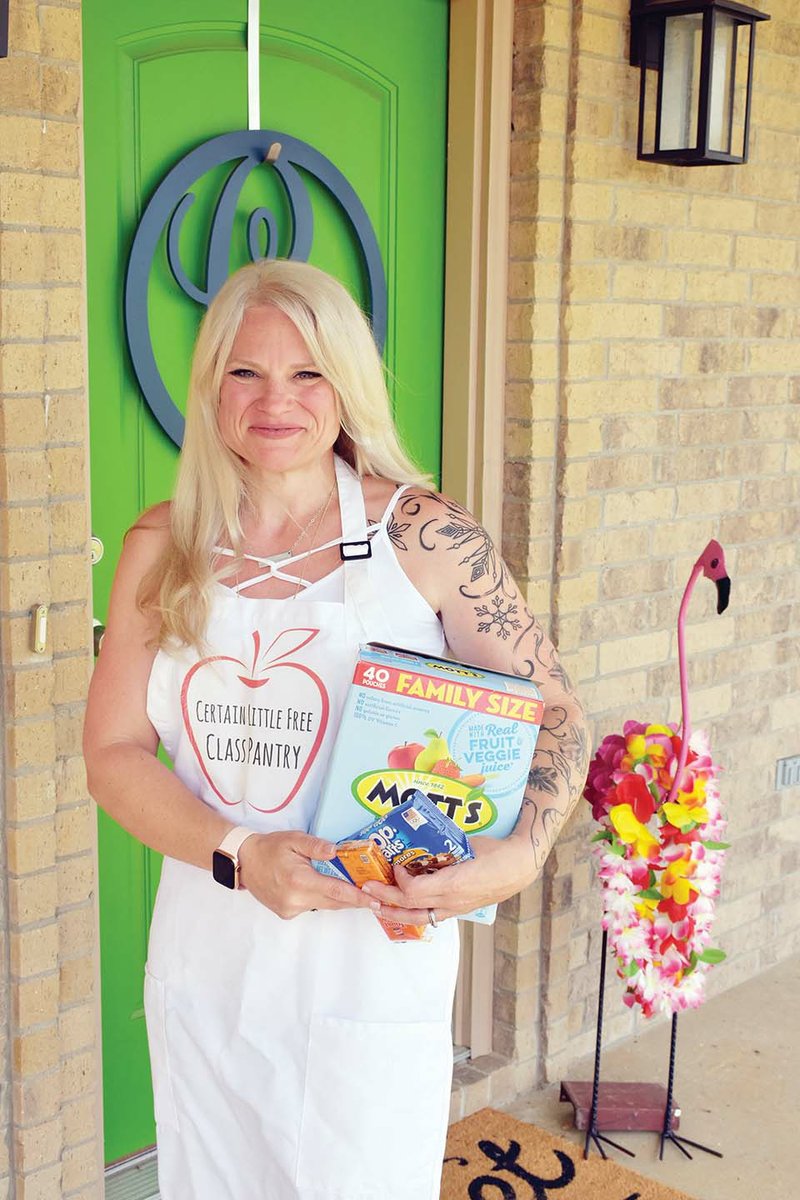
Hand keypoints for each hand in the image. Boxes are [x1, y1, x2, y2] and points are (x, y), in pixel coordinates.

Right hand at [238, 831, 378, 919]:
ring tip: (359, 894)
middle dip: (356, 901)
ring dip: (341, 900)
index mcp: (299, 880)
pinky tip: (328, 890)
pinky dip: (323, 899)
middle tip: (377, 899)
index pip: (336, 892)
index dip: (358, 898)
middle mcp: (296, 899)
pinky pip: (312, 906)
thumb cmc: (270, 848)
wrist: (244, 862)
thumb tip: (337, 852)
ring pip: (324, 905)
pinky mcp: (287, 913)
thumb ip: (316, 846)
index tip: (375, 902)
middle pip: (334, 902)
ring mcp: (290, 909)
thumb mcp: (294, 839)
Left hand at [360, 835, 537, 925]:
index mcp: (453, 883)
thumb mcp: (466, 843)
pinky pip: (432, 917)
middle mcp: (452, 900)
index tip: (395, 865)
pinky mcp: (460, 910)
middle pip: (410, 906)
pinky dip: (414, 914)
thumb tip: (420, 838)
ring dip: (395, 913)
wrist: (519, 867)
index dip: (398, 879)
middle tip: (369, 889)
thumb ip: (442, 845)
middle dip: (385, 898)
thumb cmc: (495, 852)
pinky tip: (404, 910)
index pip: (413, 890)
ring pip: (419, 918)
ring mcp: (456, 908)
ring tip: (378, 908)